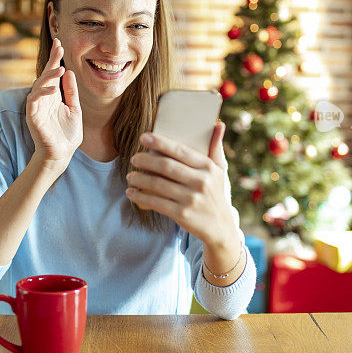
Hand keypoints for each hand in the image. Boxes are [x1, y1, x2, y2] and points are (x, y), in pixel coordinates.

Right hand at [25, 38, 82, 171]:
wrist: (61, 154)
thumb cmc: (67, 134)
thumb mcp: (74, 109)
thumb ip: (71, 92)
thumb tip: (69, 72)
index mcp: (54, 96)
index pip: (53, 74)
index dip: (56, 59)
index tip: (60, 44)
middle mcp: (44, 98)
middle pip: (45, 75)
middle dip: (51, 60)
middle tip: (59, 47)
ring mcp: (37, 107)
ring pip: (38, 86)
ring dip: (48, 76)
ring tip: (59, 68)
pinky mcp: (32, 116)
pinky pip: (33, 101)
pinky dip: (41, 93)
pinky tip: (52, 89)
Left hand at [125, 122, 238, 248]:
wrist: (221, 229)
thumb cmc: (216, 194)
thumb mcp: (221, 171)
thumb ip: (216, 148)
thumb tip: (218, 124)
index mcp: (208, 167)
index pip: (181, 151)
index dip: (160, 142)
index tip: (144, 137)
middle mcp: (201, 181)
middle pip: (166, 166)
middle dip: (145, 160)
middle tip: (134, 158)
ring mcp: (191, 199)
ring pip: (157, 184)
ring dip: (139, 178)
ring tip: (130, 176)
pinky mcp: (182, 214)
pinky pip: (156, 202)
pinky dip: (140, 197)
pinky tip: (132, 193)